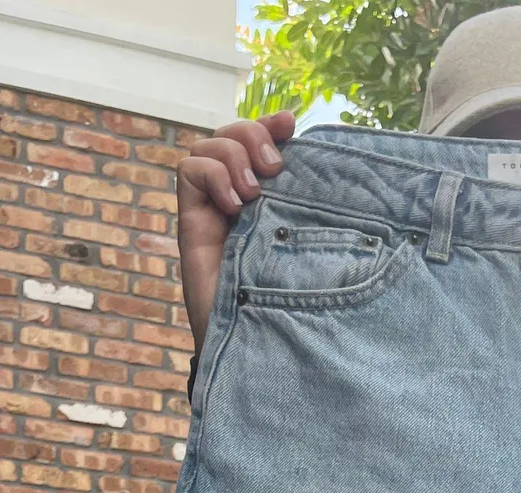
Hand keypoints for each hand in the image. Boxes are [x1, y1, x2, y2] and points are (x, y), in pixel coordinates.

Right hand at [178, 111, 295, 349]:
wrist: (251, 341)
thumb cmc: (284, 302)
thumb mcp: (305, 251)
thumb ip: (309, 216)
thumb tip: (331, 180)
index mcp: (266, 199)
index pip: (260, 142)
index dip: (270, 125)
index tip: (292, 123)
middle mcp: (236, 197)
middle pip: (232, 133)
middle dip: (253, 136)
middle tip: (275, 169)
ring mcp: (212, 207)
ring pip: (209, 144)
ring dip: (233, 157)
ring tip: (253, 196)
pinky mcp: (191, 220)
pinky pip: (189, 169)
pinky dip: (212, 176)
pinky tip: (232, 207)